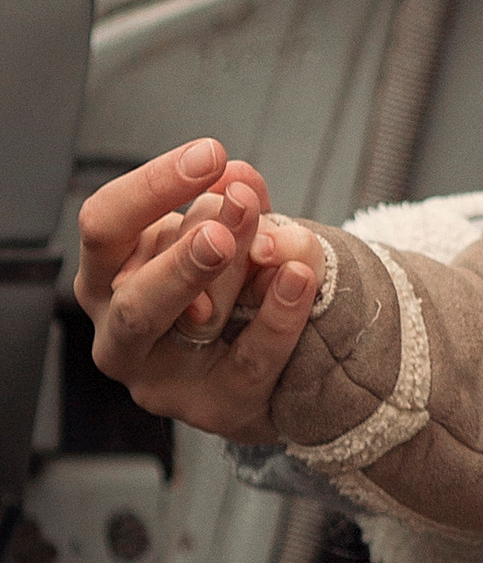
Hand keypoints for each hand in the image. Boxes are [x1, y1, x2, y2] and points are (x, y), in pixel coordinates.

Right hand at [73, 140, 322, 438]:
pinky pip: (249, 361)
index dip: (152, 186)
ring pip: (188, 327)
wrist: (271, 362)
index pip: (104, 224)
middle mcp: (117, 332)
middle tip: (224, 221)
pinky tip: (298, 280)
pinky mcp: (212, 408)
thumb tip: (237, 174)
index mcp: (105, 276)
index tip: (210, 154)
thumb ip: (232, 205)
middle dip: (183, 254)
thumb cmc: (229, 288)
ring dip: (234, 277)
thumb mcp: (225, 236)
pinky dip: (278, 318)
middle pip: (134, 295)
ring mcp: (160, 379)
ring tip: (271, 242)